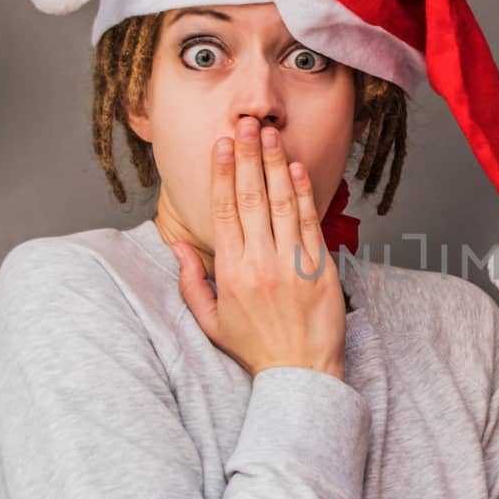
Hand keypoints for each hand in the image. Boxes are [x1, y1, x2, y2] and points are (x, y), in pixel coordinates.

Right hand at [172, 116, 346, 380]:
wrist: (301, 374)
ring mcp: (293, 264)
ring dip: (275, 166)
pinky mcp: (321, 269)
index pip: (224, 211)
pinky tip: (297, 169)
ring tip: (270, 136)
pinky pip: (310, 224)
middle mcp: (261, 263)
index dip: (222, 174)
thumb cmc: (255, 349)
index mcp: (231, 273)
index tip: (222, 145)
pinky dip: (304, 194)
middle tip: (246, 124)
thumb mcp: (210, 321)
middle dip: (248, 157)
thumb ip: (190, 282)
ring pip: (282, 204)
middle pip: (252, 199)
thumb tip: (177, 246)